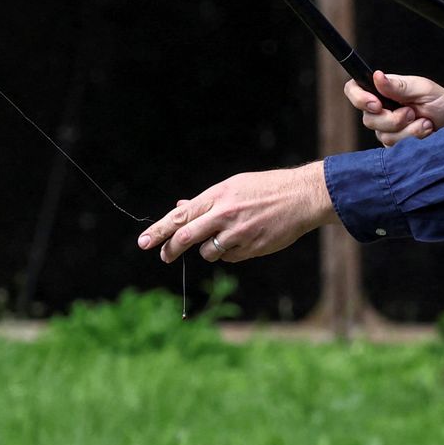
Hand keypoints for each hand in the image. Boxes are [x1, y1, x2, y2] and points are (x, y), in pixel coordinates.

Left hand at [136, 163, 335, 263]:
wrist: (300, 197)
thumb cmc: (264, 189)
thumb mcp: (233, 187)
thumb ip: (206, 202)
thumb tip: (180, 207)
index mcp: (217, 196)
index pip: (180, 216)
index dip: (159, 231)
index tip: (143, 242)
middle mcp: (224, 214)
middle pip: (186, 237)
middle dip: (170, 249)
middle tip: (163, 256)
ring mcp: (238, 233)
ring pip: (207, 252)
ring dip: (208, 249)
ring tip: (225, 236)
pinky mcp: (251, 249)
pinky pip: (229, 258)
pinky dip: (230, 253)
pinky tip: (245, 239)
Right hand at [344, 69, 443, 146]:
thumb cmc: (442, 102)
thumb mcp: (423, 89)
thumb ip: (398, 85)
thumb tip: (376, 76)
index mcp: (383, 90)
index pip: (354, 89)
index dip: (359, 98)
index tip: (377, 105)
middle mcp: (381, 109)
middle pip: (368, 118)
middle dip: (393, 119)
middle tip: (412, 112)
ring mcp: (387, 128)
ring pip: (383, 135)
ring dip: (408, 130)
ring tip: (426, 122)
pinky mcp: (395, 145)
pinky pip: (394, 147)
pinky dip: (413, 140)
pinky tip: (425, 133)